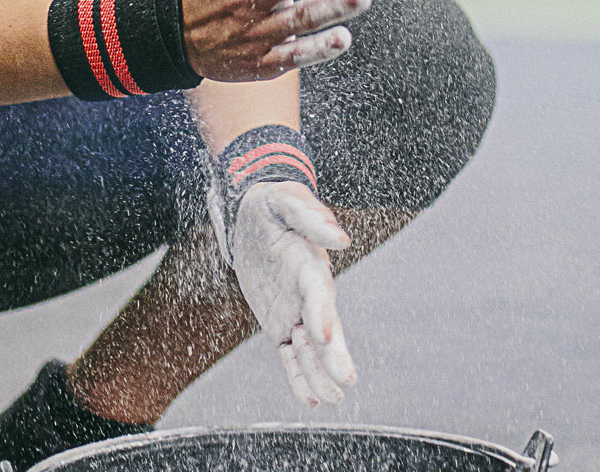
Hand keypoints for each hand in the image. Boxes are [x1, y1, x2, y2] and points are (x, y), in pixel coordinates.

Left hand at [232, 180, 356, 405]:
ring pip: (308, 347)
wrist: (253, 216)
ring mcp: (294, 309)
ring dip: (319, 372)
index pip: (318, 291)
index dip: (322, 312)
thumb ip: (310, 217)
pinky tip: (310, 398)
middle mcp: (308, 292)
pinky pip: (288, 353)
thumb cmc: (273, 205)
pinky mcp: (279, 321)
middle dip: (332, 354)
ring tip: (332, 399)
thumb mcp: (285, 201)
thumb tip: (340, 239)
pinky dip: (297, 375)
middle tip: (346, 381)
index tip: (325, 335)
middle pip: (323, 326)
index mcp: (310, 263)